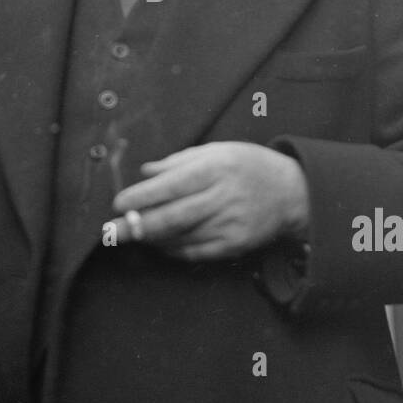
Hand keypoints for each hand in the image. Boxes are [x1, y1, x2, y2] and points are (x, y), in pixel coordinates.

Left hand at [110, 141, 309, 261]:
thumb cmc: (247, 166)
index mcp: (216, 168)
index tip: (119, 203)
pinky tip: (159, 245)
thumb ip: (178, 161)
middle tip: (112, 231)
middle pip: (173, 216)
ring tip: (131, 236)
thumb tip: (145, 172)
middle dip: (137, 226)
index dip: (143, 197)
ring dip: (152, 239)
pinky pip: (196, 252)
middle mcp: (223, 197)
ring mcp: (230, 223)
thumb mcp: (216, 151)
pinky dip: (173, 250)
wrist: (290, 191)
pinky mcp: (235, 244)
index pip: (172, 185)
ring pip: (181, 237)